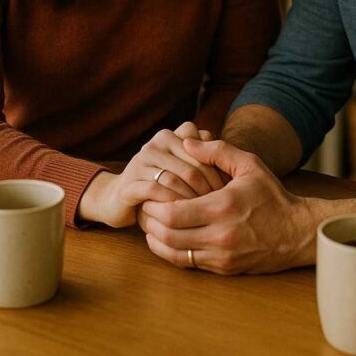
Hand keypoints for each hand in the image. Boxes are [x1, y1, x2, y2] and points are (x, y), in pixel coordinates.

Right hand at [77, 123, 223, 227]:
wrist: (120, 200)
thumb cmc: (162, 186)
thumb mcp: (184, 169)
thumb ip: (205, 160)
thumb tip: (234, 169)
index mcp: (172, 135)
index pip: (203, 144)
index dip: (218, 167)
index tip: (229, 188)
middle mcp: (156, 143)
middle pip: (193, 163)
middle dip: (210, 187)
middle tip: (223, 207)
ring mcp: (141, 161)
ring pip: (176, 177)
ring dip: (194, 199)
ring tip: (208, 216)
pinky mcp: (130, 183)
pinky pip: (156, 191)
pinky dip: (173, 205)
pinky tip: (184, 220)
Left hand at [138, 139, 316, 273]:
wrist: (297, 233)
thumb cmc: (272, 196)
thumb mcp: (249, 165)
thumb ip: (217, 150)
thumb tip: (186, 141)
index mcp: (223, 207)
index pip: (173, 212)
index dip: (154, 205)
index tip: (148, 195)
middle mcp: (220, 235)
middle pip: (168, 235)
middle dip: (150, 222)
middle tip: (143, 209)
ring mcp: (222, 255)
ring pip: (174, 253)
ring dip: (156, 240)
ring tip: (149, 224)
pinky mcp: (224, 268)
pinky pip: (188, 263)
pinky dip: (171, 252)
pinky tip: (165, 240)